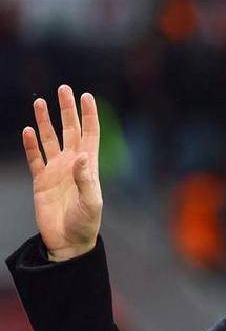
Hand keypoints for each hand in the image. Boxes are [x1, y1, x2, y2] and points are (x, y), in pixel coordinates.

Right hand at [22, 85, 102, 261]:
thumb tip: (81, 155)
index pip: (90, 134)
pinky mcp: (41, 180)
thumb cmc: (86, 223)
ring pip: (50, 139)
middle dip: (67, 110)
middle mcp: (73, 164)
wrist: (68, 241)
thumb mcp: (91, 202)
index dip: (89, 115)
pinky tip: (28, 131)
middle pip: (70, 130)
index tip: (87, 96)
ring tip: (40, 101)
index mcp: (89, 166)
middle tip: (63, 89)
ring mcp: (56, 170)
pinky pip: (35, 158)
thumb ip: (86, 178)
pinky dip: (31, 144)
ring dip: (46, 121)